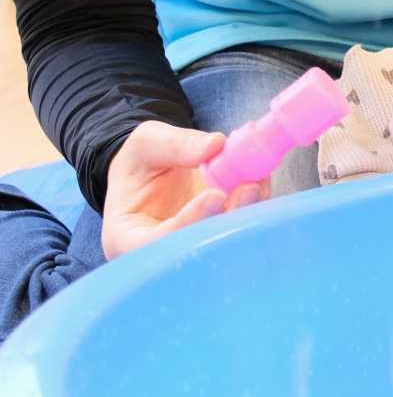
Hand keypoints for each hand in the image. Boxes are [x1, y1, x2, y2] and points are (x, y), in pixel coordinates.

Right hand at [101, 121, 269, 259]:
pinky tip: (261, 182)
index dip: (189, 221)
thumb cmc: (142, 163)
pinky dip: (255, 207)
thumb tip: (215, 145)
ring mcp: (197, 247)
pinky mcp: (222, 238)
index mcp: (127, 238)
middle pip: (199, 246)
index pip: (156, 241)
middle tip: (251, 187)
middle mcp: (162, 253)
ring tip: (259, 180)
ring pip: (226, 240)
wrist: (157, 172)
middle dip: (228, 219)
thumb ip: (175, 144)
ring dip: (247, 212)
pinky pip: (241, 229)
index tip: (215, 195)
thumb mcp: (147, 143)